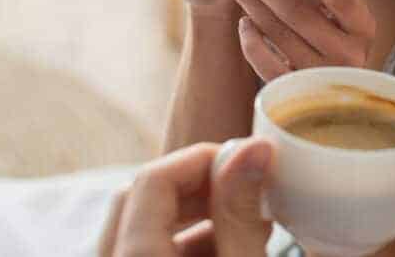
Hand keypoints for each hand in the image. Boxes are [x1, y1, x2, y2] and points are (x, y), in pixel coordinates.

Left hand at [99, 138, 272, 256]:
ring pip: (144, 226)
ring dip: (195, 215)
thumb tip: (252, 149)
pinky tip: (229, 248)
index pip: (154, 177)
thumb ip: (240, 214)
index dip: (203, 158)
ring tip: (246, 223)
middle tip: (246, 188)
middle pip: (142, 197)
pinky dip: (185, 242)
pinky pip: (146, 252)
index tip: (247, 161)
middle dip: (199, 184)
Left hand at [217, 0, 375, 80]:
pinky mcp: (296, 92)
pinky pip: (266, 65)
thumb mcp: (350, 11)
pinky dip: (252, 42)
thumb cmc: (342, 40)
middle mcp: (346, 53)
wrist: (344, 99)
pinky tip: (242, 22)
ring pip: (276, 33)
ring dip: (247, 0)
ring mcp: (320, 75)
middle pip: (296, 11)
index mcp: (363, 26)